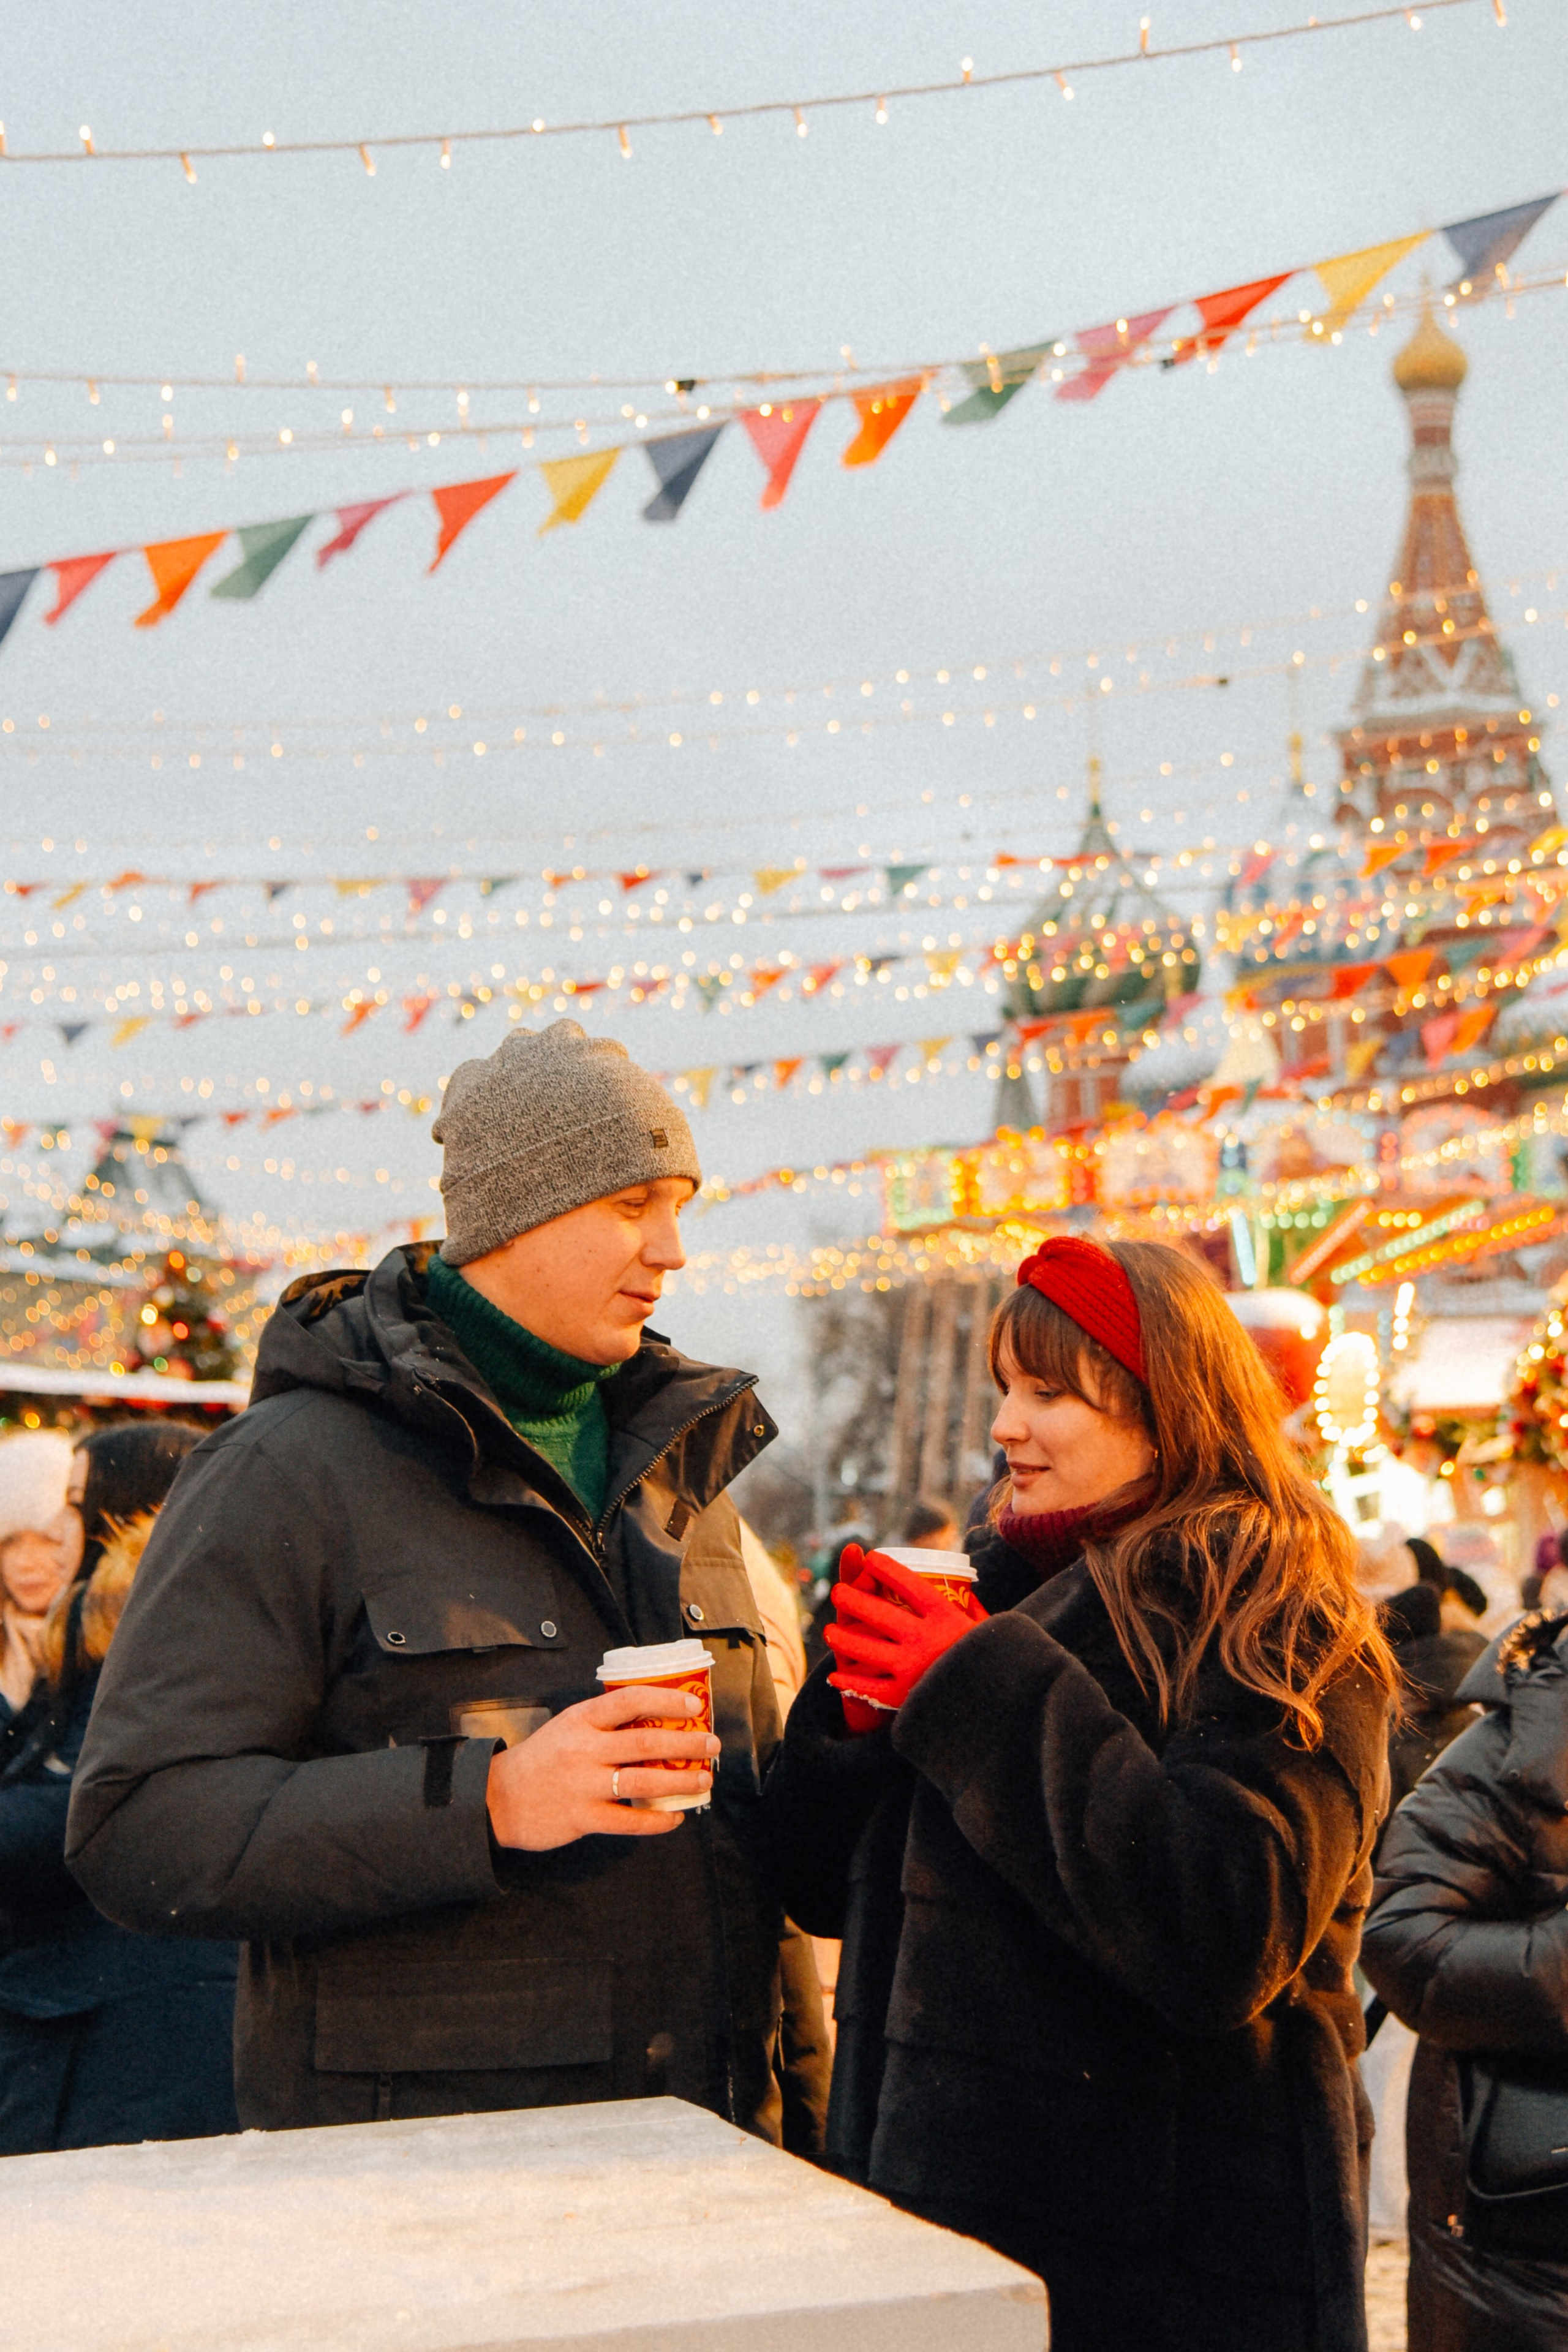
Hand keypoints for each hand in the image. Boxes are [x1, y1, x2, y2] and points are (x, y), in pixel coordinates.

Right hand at [485, 1685, 719, 1850]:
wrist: (497, 1798)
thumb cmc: (541, 1759)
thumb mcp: (567, 1727)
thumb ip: (603, 1723)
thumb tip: (655, 1720)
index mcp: (581, 1720)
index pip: (630, 1701)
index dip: (666, 1701)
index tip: (694, 1707)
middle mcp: (584, 1750)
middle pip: (644, 1742)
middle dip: (685, 1743)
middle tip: (711, 1744)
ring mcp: (583, 1785)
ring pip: (642, 1782)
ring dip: (680, 1781)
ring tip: (703, 1779)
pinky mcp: (583, 1818)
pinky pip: (629, 1821)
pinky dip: (657, 1821)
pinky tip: (675, 1817)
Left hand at [825, 1557, 981, 1713]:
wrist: (994, 1707)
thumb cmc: (991, 1663)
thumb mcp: (987, 1629)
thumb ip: (973, 1608)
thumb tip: (963, 1587)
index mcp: (945, 1617)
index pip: (908, 1584)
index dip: (887, 1568)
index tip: (871, 1557)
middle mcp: (925, 1638)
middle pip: (878, 1612)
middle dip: (852, 1599)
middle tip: (836, 1593)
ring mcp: (911, 1667)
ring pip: (864, 1647)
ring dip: (842, 1638)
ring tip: (828, 1631)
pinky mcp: (903, 1696)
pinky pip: (867, 1687)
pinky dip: (848, 1681)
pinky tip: (836, 1675)